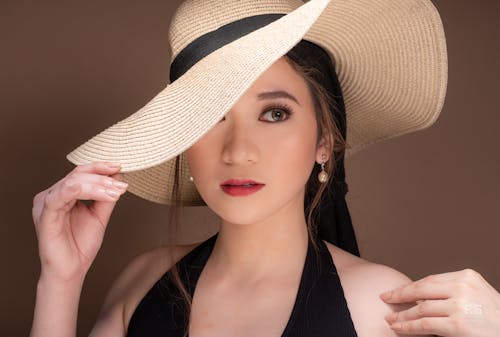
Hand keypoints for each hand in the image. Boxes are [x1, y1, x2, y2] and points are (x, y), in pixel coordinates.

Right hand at [32, 161, 127, 282]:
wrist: (72, 270)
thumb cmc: (81, 244)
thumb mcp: (99, 215)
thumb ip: (106, 196)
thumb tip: (117, 175)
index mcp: (61, 194)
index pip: (80, 172)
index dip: (100, 167)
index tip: (119, 167)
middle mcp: (51, 196)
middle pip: (77, 175)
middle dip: (102, 178)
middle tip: (121, 185)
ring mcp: (46, 204)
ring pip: (72, 183)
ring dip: (97, 185)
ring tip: (115, 192)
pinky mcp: (45, 215)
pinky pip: (59, 196)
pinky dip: (80, 190)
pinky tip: (99, 192)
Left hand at [380, 269, 499, 336]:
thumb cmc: (495, 318)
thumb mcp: (476, 295)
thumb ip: (452, 292)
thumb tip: (421, 297)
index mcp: (467, 276)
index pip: (430, 280)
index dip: (411, 286)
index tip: (397, 290)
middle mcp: (463, 287)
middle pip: (422, 289)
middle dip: (400, 295)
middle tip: (386, 298)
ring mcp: (460, 305)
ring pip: (421, 308)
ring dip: (402, 315)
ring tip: (391, 318)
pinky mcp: (458, 324)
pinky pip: (425, 324)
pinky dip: (408, 326)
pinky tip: (399, 328)